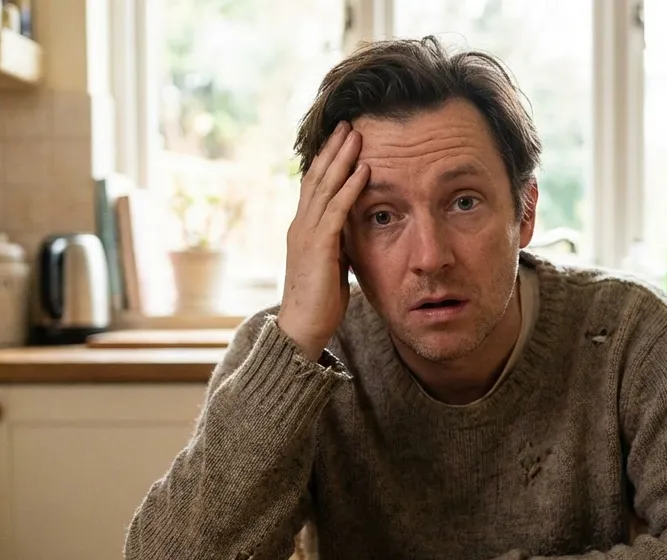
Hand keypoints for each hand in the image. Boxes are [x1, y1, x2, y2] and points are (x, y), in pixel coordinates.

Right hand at [277, 121, 369, 360]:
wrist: (302, 329)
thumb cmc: (319, 302)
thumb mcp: (333, 264)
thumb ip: (339, 242)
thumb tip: (354, 228)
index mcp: (303, 229)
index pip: (314, 186)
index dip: (327, 161)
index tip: (341, 138)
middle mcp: (301, 226)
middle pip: (317, 178)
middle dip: (333, 149)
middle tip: (347, 122)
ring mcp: (307, 235)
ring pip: (325, 187)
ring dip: (342, 159)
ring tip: (356, 134)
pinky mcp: (319, 247)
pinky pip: (337, 210)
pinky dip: (351, 187)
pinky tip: (365, 170)